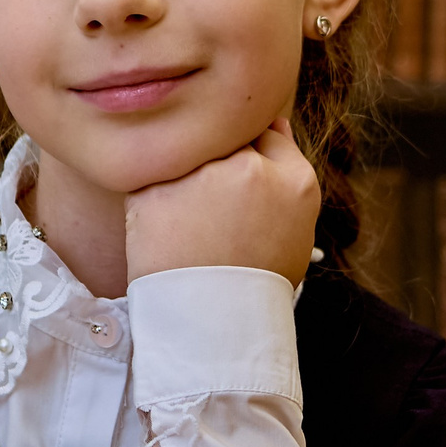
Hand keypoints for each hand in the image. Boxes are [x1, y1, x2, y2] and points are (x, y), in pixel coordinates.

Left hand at [124, 119, 319, 283]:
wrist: (212, 326)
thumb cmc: (256, 276)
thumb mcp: (295, 223)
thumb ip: (288, 165)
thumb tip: (273, 121)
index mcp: (294, 180)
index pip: (263, 132)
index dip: (248, 156)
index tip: (238, 187)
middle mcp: (250, 169)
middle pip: (222, 137)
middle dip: (215, 162)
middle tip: (212, 211)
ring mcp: (200, 178)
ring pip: (185, 152)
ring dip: (184, 175)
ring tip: (189, 224)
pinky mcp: (154, 191)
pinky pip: (149, 176)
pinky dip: (153, 198)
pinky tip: (166, 230)